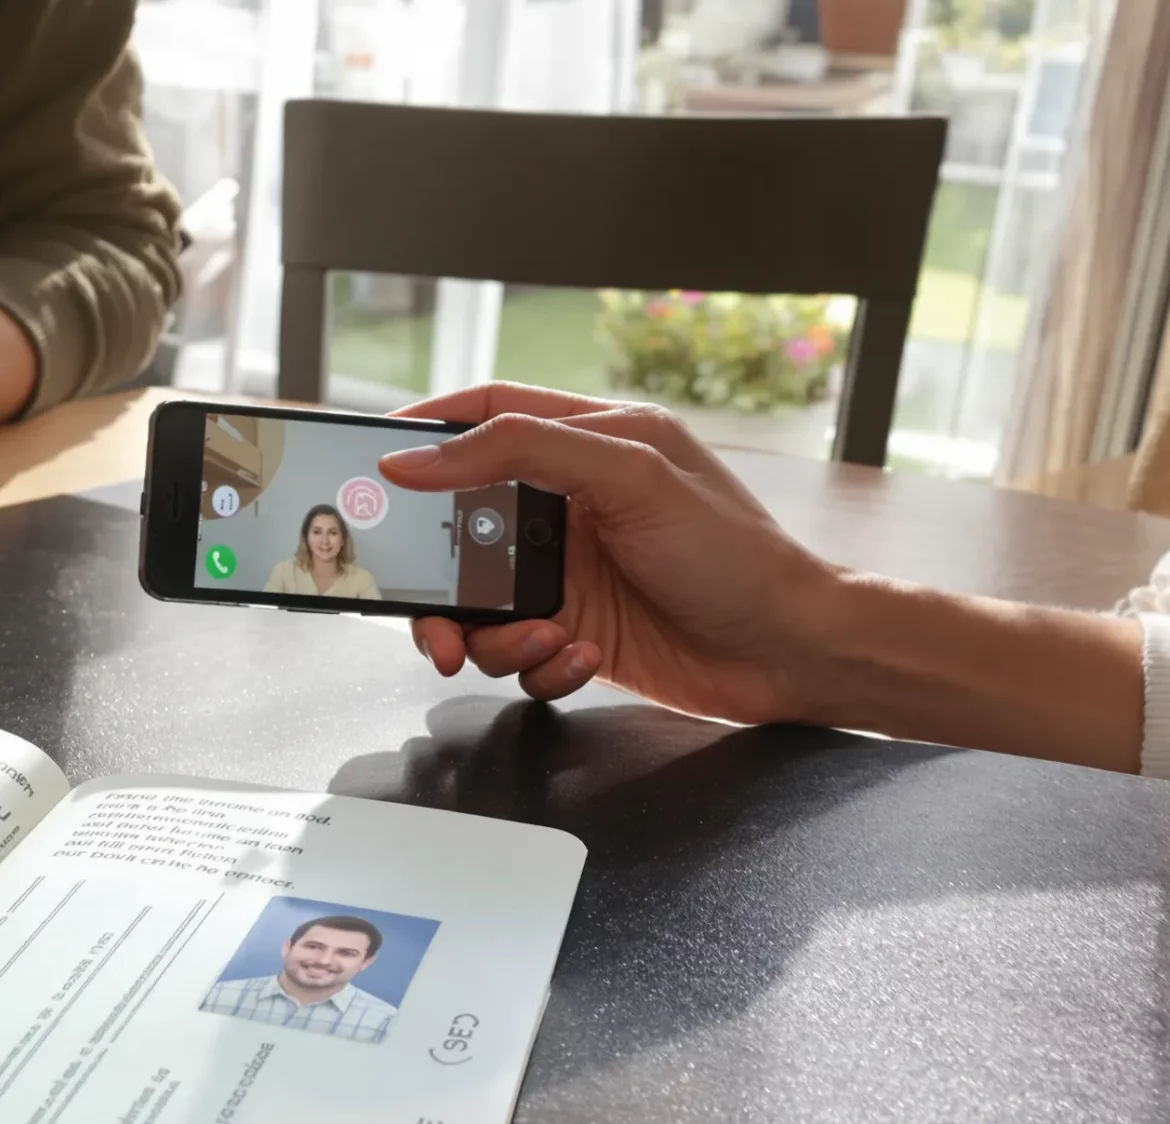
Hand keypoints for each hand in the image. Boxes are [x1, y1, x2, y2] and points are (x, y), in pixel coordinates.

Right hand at [380, 384, 841, 724]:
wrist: (795, 656)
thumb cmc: (737, 556)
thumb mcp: (631, 476)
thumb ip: (522, 450)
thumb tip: (425, 456)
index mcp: (592, 442)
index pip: (488, 412)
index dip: (426, 429)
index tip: (375, 460)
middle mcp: (574, 506)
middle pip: (460, 523)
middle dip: (435, 572)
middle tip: (425, 606)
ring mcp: (570, 574)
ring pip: (476, 602)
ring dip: (487, 632)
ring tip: (539, 637)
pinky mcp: (574, 632)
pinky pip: (513, 652)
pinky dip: (532, 664)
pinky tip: (575, 657)